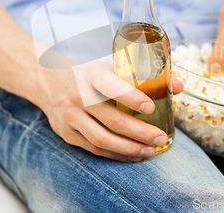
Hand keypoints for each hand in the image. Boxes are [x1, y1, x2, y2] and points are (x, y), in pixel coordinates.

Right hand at [31, 60, 182, 162]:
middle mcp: (79, 96)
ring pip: (102, 139)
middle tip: (160, 138)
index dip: (131, 97)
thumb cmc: (87, 75)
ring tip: (150, 150)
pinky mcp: (67, 133)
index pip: (111, 86)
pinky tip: (133, 155)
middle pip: (111, 119)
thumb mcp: (110, 68)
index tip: (151, 107)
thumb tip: (177, 86)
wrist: (47, 81)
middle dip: (139, 132)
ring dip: (129, 148)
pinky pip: (94, 149)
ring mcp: (70, 117)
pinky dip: (116, 154)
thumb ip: (142, 77)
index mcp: (92, 76)